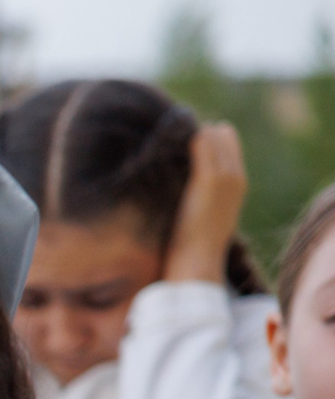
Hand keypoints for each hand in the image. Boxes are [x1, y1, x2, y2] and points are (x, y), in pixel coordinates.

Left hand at [164, 121, 247, 284]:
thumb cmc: (193, 250)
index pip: (228, 143)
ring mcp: (225, 176)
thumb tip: (180, 190)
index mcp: (237, 184)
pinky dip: (183, 137)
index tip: (176, 142)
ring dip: (186, 133)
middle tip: (163, 138)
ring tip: (160, 137)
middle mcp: (236, 176)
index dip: (204, 139)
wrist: (198, 265)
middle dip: (195, 133)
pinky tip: (162, 138)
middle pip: (221, 134)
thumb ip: (200, 199)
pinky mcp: (208, 180)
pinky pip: (200, 143)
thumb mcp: (202, 218)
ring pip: (211, 134)